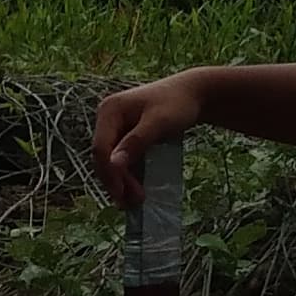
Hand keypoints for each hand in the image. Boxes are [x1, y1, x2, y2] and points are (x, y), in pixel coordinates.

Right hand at [90, 72, 203, 209]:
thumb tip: (113, 164)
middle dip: (116, 181)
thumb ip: (136, 143)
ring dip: (121, 181)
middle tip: (133, 202)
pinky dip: (128, 174)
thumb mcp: (158, 123)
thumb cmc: (178, 104)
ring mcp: (115, 126)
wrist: (194, 94)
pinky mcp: (124, 135)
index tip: (123, 194)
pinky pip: (121, 159)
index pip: (100, 148)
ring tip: (136, 201)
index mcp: (109, 110)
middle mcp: (107, 118)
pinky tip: (136, 188)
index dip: (110, 173)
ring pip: (111, 161)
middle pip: (103, 157)